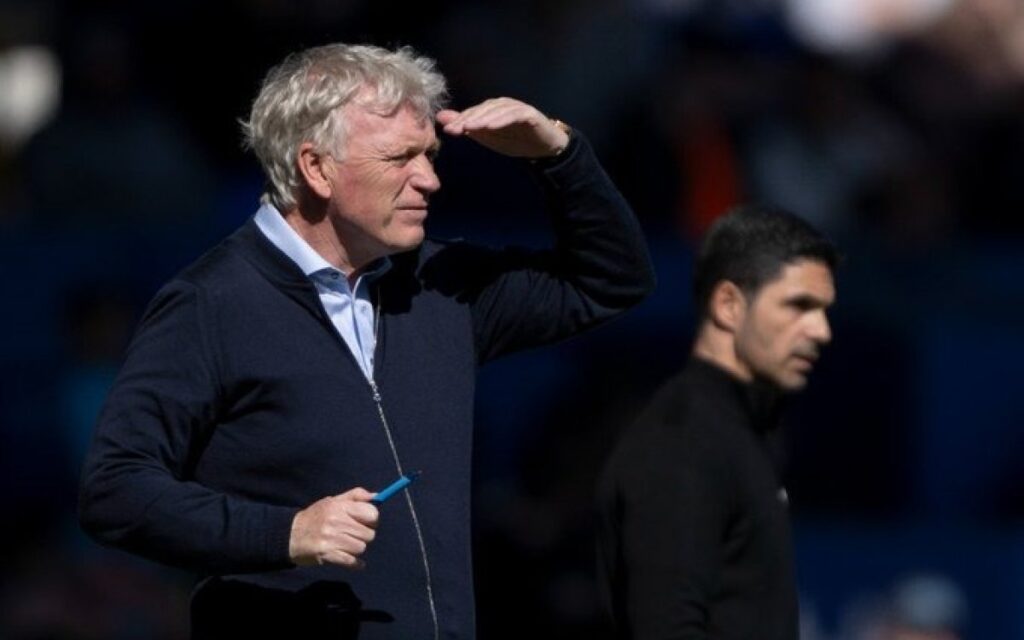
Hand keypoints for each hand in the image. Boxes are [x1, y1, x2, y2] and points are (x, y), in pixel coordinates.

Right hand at [289, 487, 378, 568]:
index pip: (371, 513)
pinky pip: (351, 561)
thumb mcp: (333, 500)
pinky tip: (352, 560)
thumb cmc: (315, 516)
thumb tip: (377, 496)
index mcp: (340, 506)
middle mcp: (336, 521)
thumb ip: (356, 496)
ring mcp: (331, 539)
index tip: (366, 521)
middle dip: (364, 535)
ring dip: (356, 548)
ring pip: (361, 548)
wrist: (289, 535)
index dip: (372, 519)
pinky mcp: (327, 554)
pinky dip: (355, 563)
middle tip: (354, 534)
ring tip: (346, 544)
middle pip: (369, 533)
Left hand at [437, 98, 569, 158]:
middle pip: (483, 109)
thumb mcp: (487, 137)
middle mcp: (502, 105)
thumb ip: (467, 127)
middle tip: (455, 128)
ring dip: (483, 118)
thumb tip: (442, 118)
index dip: (460, 120)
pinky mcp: (528, 114)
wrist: (543, 148)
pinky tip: (491, 126)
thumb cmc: (515, 140)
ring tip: (471, 127)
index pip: (473, 113)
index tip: (448, 130)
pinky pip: (514, 115)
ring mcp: (516, 108)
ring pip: (497, 111)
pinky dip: (502, 119)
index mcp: (491, 109)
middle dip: (468, 118)